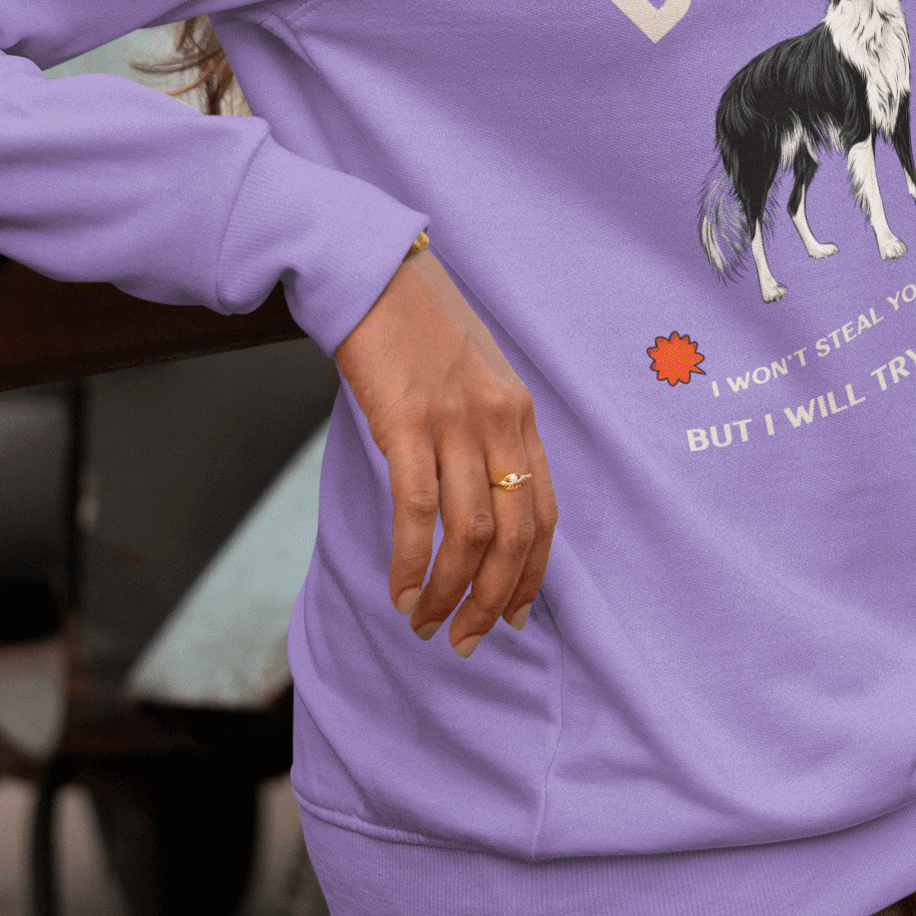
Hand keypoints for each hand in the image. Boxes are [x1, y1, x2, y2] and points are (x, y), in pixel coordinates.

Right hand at [334, 245, 555, 657]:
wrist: (372, 275)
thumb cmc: (417, 331)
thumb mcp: (473, 379)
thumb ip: (485, 434)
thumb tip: (479, 499)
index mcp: (521, 417)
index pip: (543, 515)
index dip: (530, 574)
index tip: (509, 616)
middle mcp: (500, 422)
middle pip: (512, 536)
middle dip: (490, 600)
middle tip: (463, 640)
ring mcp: (457, 422)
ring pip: (467, 533)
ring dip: (446, 591)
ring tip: (424, 623)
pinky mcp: (407, 421)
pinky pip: (417, 510)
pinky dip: (409, 560)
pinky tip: (398, 587)